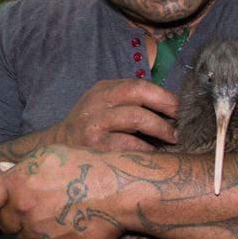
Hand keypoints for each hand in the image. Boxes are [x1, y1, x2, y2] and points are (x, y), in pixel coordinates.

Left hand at [0, 145, 124, 238]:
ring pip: (25, 238)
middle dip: (16, 217)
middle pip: (5, 223)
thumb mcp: (47, 156)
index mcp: (17, 183)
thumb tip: (4, 174)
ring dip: (35, 231)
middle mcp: (23, 209)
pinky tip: (70, 225)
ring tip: (56, 217)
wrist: (116, 189)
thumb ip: (21, 170)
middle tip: (36, 208)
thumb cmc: (84, 166)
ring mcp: (39, 231)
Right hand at [48, 79, 178, 151]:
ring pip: (135, 117)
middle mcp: (97, 101)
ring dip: (160, 128)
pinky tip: (153, 154)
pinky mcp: (93, 145)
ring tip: (172, 139)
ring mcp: (93, 123)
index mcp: (103, 89)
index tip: (181, 107)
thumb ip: (129, 103)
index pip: (138, 84)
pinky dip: (145, 149)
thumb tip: (170, 109)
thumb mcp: (103, 107)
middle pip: (138, 94)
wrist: (56, 150)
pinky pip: (128, 145)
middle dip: (166, 106)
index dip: (163, 95)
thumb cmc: (89, 130)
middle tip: (182, 122)